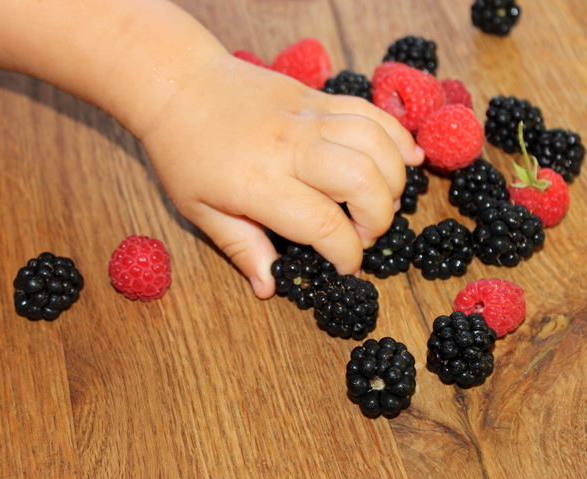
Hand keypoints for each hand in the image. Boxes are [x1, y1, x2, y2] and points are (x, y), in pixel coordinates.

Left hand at [140, 53, 423, 297]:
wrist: (179, 84)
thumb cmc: (185, 153)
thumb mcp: (200, 211)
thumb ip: (242, 249)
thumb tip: (270, 287)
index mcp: (259, 184)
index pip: (324, 224)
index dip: (347, 254)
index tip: (345, 267)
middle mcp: (291, 147)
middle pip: (362, 182)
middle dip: (378, 219)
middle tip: (362, 232)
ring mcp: (308, 115)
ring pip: (375, 142)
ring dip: (392, 179)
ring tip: (383, 201)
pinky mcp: (317, 95)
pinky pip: (370, 112)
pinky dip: (396, 136)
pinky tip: (407, 159)